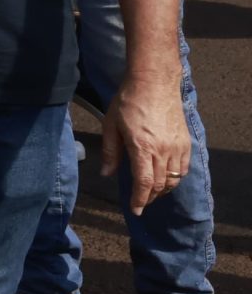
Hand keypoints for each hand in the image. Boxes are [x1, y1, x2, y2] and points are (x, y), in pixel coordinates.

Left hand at [100, 77, 191, 213]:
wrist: (154, 83)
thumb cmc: (128, 101)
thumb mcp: (111, 125)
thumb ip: (110, 152)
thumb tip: (107, 174)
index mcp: (142, 147)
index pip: (144, 182)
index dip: (139, 199)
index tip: (135, 210)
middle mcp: (163, 150)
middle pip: (159, 184)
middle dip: (149, 197)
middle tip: (140, 202)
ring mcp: (177, 147)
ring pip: (174, 179)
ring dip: (162, 189)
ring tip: (151, 192)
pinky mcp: (186, 142)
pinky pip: (184, 168)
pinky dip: (176, 178)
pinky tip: (166, 178)